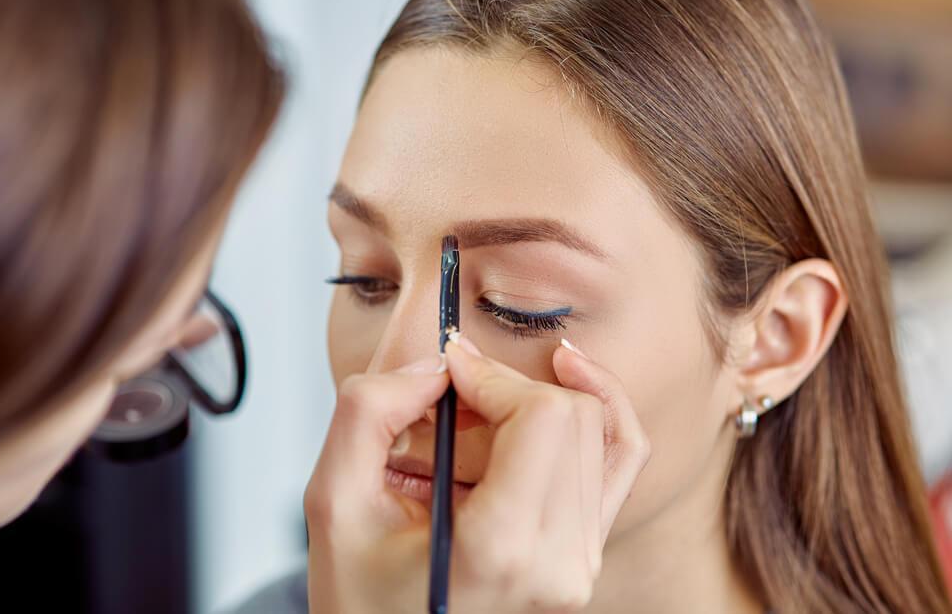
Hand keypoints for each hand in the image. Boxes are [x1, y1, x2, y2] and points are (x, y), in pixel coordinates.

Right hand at [304, 338, 649, 613]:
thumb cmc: (360, 591)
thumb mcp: (332, 500)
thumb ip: (370, 412)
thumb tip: (437, 364)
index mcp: (499, 550)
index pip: (542, 416)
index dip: (493, 374)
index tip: (447, 369)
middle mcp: (558, 562)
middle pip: (574, 417)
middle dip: (511, 384)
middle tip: (455, 391)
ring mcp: (581, 563)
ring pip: (600, 429)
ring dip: (540, 399)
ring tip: (482, 407)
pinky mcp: (586, 553)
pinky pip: (622, 458)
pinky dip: (601, 408)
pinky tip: (568, 377)